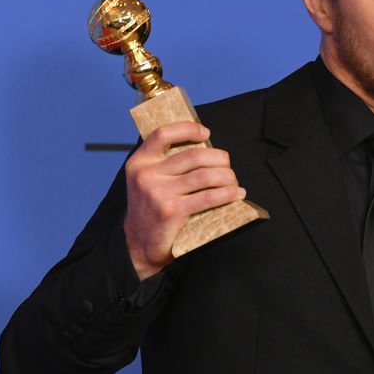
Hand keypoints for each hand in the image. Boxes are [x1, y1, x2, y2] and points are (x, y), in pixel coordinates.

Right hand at [123, 122, 245, 279]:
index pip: (163, 134)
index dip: (188, 129)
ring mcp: (159, 193)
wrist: (137, 244)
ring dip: (226, 176)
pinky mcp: (173, 211)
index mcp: (139, 162)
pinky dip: (227, 193)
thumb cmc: (149, 209)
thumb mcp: (146, 180)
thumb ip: (164, 163)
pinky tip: (236, 193)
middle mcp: (147, 175)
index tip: (206, 133)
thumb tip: (201, 147)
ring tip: (233, 180)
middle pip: (193, 155)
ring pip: (205, 175)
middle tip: (227, 164)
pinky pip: (208, 197)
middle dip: (218, 158)